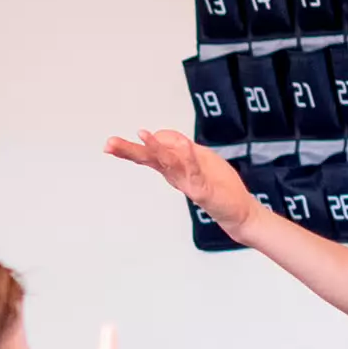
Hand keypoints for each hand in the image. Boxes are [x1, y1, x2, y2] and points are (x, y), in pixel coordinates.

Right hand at [106, 127, 256, 232]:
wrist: (238, 213)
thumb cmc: (219, 186)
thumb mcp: (199, 158)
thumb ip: (180, 148)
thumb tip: (159, 134)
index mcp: (174, 168)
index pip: (150, 153)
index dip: (136, 145)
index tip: (116, 141)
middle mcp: (176, 175)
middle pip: (150, 159)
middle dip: (129, 150)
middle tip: (109, 144)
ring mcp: (188, 183)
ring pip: (167, 163)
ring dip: (155, 148)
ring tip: (141, 135)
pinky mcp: (203, 190)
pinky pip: (194, 171)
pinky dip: (188, 158)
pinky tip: (183, 145)